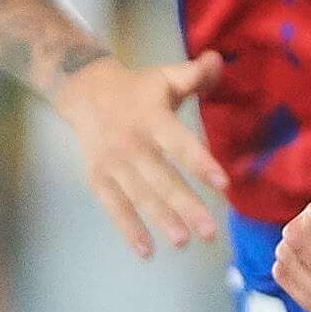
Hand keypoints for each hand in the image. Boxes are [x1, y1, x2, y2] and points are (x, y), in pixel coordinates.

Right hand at [55, 51, 232, 257]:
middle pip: (161, 179)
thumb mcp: (165, 77)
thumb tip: (218, 60)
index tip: (224, 185)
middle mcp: (132, 144)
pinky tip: (146, 251)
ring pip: (140, 196)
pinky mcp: (98, 178)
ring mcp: (113, 164)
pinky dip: (128, 229)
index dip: (201, 164)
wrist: (85, 93)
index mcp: (153, 118)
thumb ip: (194, 74)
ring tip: (184, 241)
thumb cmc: (139, 90)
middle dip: (186, 207)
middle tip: (210, 233)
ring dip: (161, 220)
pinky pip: (114, 207)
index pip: (180, 144)